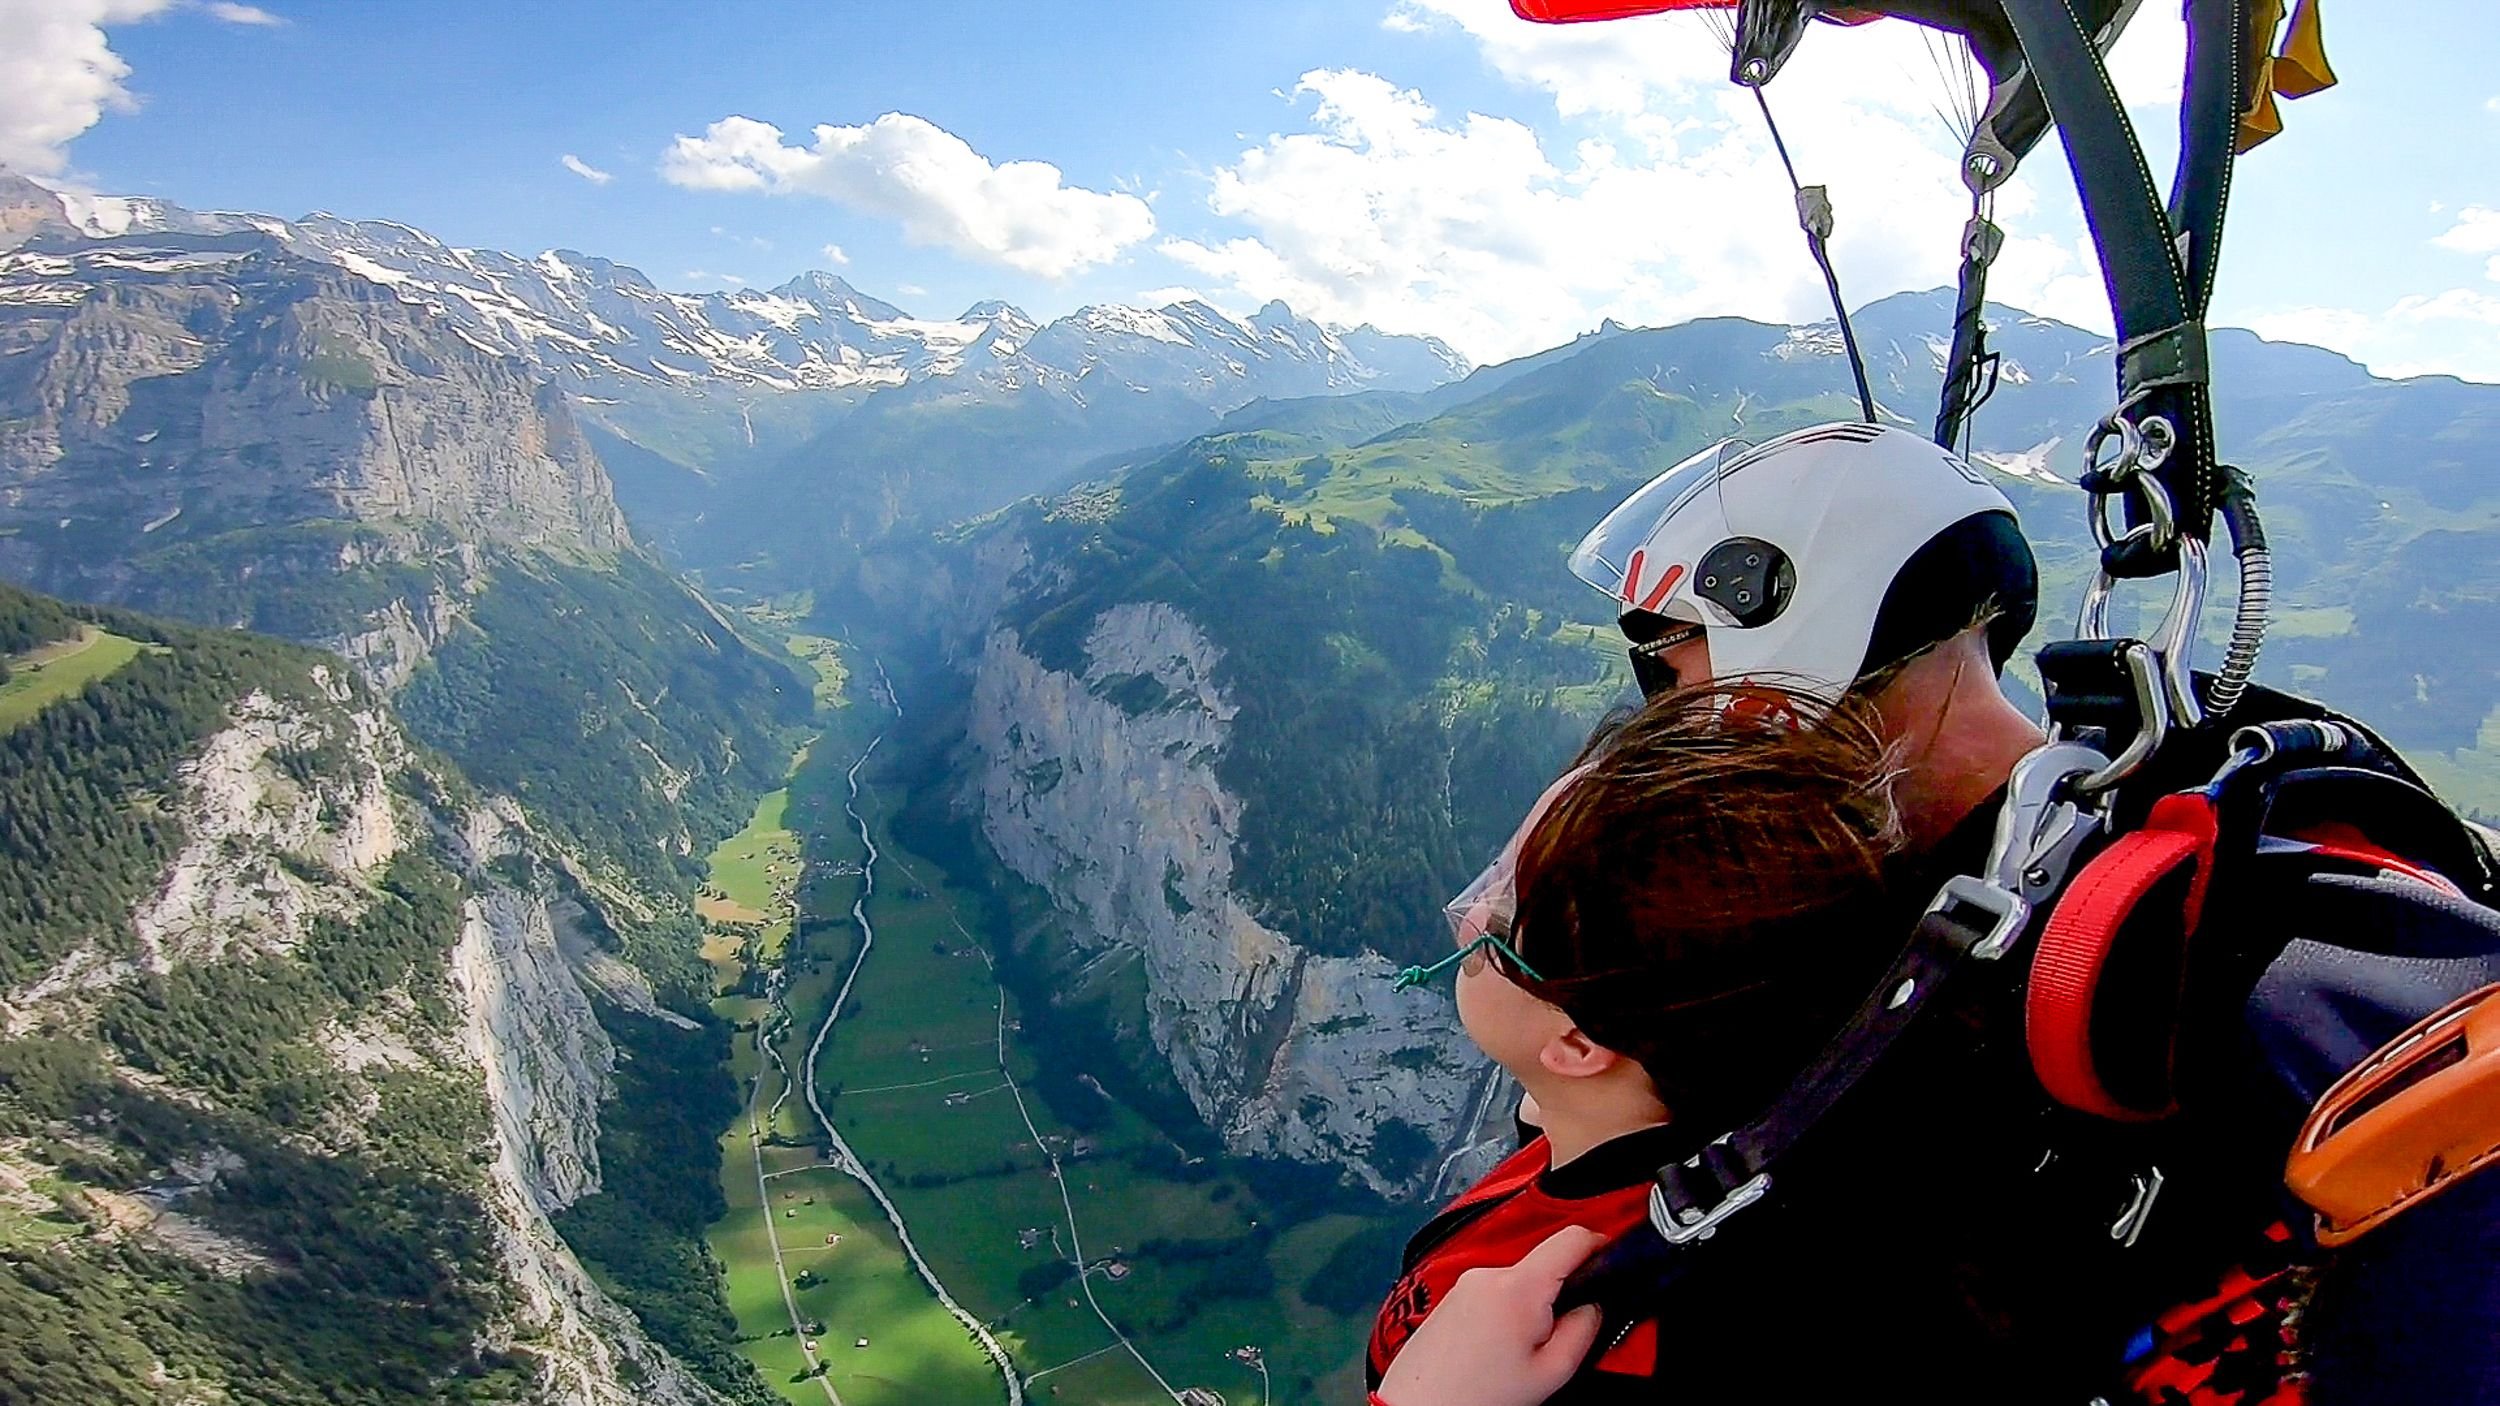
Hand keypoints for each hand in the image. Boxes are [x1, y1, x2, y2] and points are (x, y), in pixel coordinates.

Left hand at [1375, 1226, 1608, 1405]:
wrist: (1419, 1405)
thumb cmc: (1478, 1396)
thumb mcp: (1551, 1372)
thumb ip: (1584, 1330)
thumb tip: (1595, 1304)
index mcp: (1518, 1287)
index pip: (1572, 1238)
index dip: (1600, 1243)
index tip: (1611, 1258)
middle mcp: (1488, 1274)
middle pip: (1544, 1266)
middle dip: (1559, 1296)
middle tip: (1554, 1340)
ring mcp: (1466, 1282)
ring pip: (1518, 1283)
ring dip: (1529, 1309)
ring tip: (1516, 1353)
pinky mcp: (1452, 1295)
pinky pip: (1494, 1293)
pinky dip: (1505, 1315)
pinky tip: (1495, 1350)